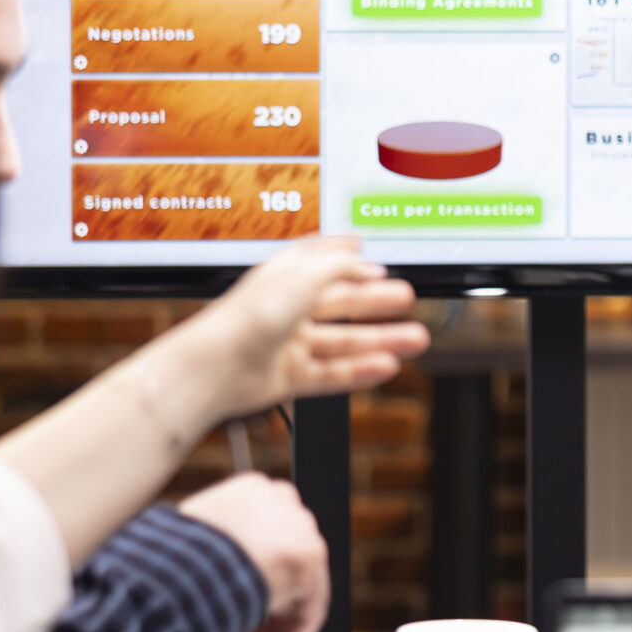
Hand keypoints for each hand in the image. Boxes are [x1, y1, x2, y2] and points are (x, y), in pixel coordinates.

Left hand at [168, 237, 430, 427]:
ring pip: (343, 341)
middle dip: (374, 299)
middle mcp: (285, 309)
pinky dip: (361, 371)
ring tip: (414, 338)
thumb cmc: (248, 316)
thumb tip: (358, 254)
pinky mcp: (289, 377)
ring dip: (380, 338)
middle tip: (405, 297)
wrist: (216, 367)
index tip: (371, 254)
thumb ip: (335, 264)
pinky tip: (386, 366)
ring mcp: (287, 344)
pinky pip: (333, 373)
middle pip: (339, 302)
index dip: (345, 256)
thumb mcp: (302, 276)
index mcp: (284, 276)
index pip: (319, 260)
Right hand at [176, 473, 330, 631]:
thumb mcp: (183, 541)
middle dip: (262, 613)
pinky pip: (308, 607)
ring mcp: (298, 529)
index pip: (259, 541)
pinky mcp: (308, 558)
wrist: (181, 559)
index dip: (244, 582)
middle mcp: (280, 504)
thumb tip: (190, 579)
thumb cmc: (168, 556)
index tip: (231, 611)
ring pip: (295, 590)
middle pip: (278, 566)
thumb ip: (207, 551)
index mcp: (250, 493)